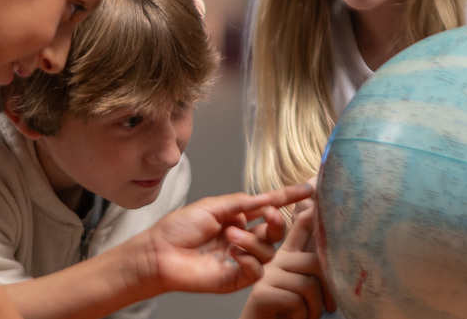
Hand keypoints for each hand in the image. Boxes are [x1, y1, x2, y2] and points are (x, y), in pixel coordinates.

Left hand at [134, 182, 313, 295]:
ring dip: (253, 240)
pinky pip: (258, 270)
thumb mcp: (212, 206)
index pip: (267, 207)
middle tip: (265, 213)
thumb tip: (266, 198)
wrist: (160, 253)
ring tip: (230, 235)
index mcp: (237, 218)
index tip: (307, 188)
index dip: (287, 198)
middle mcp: (243, 238)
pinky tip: (233, 253)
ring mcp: (241, 259)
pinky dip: (250, 259)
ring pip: (268, 250)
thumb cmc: (178, 228)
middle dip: (276, 220)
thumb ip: (241, 202)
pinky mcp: (236, 278)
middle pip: (275, 231)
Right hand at [239, 207, 336, 318]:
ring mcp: (267, 274)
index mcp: (288, 255)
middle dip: (330, 288)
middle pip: (315, 262)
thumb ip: (316, 269)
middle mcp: (276, 260)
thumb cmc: (290, 312)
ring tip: (309, 317)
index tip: (318, 185)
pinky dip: (302, 316)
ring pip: (308, 284)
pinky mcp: (262, 291)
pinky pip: (297, 300)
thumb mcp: (306, 288)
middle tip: (332, 307)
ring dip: (315, 309)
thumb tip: (341, 250)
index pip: (302, 226)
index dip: (312, 208)